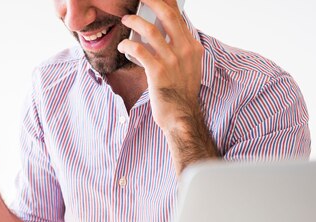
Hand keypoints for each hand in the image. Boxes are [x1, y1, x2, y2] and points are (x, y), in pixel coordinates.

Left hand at [117, 0, 203, 133]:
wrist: (180, 116)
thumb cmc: (180, 93)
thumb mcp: (187, 67)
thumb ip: (177, 50)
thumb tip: (159, 33)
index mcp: (192, 47)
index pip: (179, 17)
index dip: (166, 3)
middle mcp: (184, 51)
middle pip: (167, 15)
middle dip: (152, 1)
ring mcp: (172, 61)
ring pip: (150, 30)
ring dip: (135, 21)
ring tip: (127, 19)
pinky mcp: (158, 72)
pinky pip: (139, 50)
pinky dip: (128, 44)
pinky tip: (123, 45)